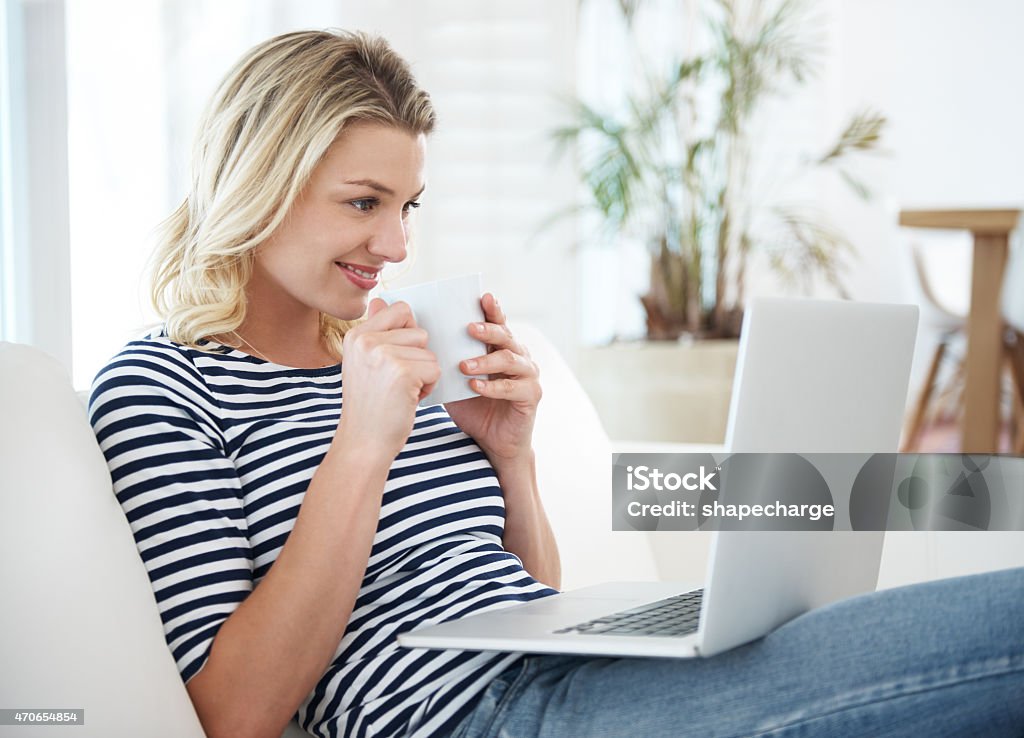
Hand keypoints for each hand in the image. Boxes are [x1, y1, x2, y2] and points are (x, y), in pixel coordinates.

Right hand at [336, 298, 439, 461]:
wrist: (363, 443)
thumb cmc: (370, 405)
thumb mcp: (364, 363)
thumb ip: (377, 331)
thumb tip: (381, 298)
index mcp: (357, 335)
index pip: (400, 309)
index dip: (409, 334)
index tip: (396, 359)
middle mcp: (367, 340)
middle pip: (420, 332)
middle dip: (418, 358)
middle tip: (397, 382)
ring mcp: (383, 355)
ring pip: (429, 352)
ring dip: (424, 374)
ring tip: (401, 392)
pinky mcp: (402, 372)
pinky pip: (434, 369)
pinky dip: (428, 388)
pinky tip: (408, 400)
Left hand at [444, 293, 540, 463]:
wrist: (493, 443)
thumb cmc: (472, 407)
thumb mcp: (451, 378)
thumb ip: (437, 356)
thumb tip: (408, 330)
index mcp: (500, 347)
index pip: (497, 322)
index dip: (492, 309)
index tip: (482, 297)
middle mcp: (518, 356)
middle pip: (506, 335)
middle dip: (488, 329)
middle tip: (468, 328)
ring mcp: (528, 375)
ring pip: (509, 358)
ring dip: (485, 360)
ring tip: (463, 366)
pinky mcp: (531, 395)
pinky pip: (512, 387)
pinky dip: (492, 386)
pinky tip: (474, 387)